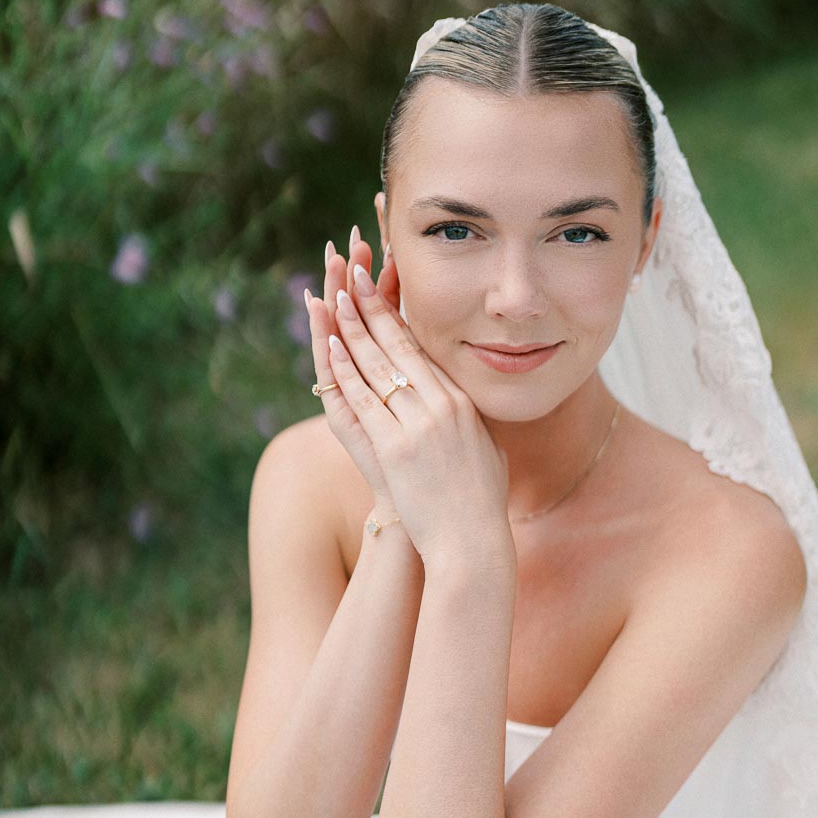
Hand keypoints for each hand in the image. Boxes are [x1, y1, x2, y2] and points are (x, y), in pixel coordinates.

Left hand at [309, 233, 514, 572]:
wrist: (471, 542)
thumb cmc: (479, 504)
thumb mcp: (486, 452)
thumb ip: (474, 426)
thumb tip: (471, 412)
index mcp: (461, 404)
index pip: (423, 350)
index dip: (399, 316)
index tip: (383, 289)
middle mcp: (441, 406)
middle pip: (399, 346)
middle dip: (372, 307)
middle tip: (352, 275)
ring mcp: (418, 425)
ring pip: (377, 366)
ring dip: (352, 329)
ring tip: (333, 298)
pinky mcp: (395, 447)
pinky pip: (364, 400)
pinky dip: (345, 371)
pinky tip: (331, 347)